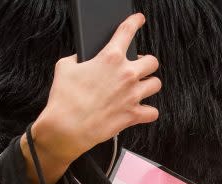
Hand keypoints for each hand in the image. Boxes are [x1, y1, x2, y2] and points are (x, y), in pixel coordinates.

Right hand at [20, 13, 160, 183]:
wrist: (67, 127)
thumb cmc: (65, 98)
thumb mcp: (65, 67)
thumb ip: (79, 59)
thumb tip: (84, 60)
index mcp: (110, 58)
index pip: (127, 31)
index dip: (134, 22)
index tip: (139, 19)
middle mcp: (126, 75)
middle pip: (152, 61)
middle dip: (146, 62)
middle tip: (138, 66)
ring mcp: (132, 95)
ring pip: (156, 84)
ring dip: (149, 84)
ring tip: (140, 87)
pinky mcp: (133, 115)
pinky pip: (153, 112)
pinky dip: (149, 111)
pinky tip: (142, 109)